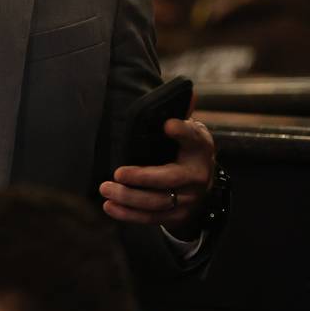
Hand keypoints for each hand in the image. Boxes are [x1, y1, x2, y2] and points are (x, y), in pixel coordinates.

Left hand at [100, 117, 215, 237]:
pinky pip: (151, 218)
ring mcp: (188, 199)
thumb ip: (183, 115)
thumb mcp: (190, 131)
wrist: (203, 181)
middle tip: (117, 173)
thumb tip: (187, 91)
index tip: (167, 125)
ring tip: (106, 189)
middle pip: (169, 178)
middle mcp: (197, 175)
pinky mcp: (176, 216)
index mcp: (199, 148)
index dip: (182, 131)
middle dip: (142, 178)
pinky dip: (129, 215)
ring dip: (129, 198)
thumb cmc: (187, 149)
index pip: (193, 138)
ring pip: (157, 202)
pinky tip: (110, 206)